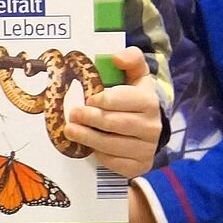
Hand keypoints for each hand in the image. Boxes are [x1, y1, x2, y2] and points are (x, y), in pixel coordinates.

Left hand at [64, 46, 161, 177]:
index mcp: (149, 101)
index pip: (127, 100)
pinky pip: (116, 163)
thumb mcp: (135, 75)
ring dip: (89, 138)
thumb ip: (130, 59)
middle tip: (73, 114)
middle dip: (91, 119)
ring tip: (71, 130)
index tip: (89, 98)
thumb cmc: (133, 96)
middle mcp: (152, 126)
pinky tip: (89, 147)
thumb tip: (117, 57)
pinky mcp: (140, 166)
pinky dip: (100, 155)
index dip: (106, 99)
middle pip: (117, 124)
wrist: (146, 126)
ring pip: (114, 145)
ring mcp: (147, 148)